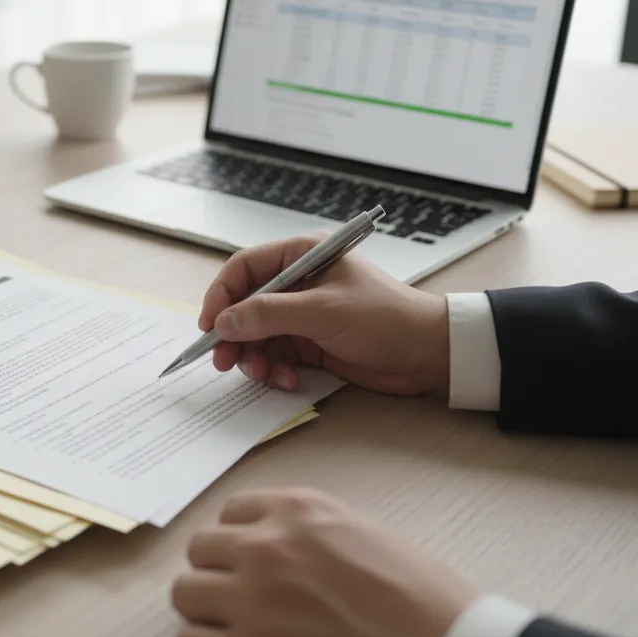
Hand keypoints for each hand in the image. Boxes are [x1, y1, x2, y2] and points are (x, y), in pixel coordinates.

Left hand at [172, 488, 476, 636]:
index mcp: (296, 509)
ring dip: (206, 610)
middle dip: (217, 573)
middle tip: (241, 599)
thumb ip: (305, 528)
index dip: (237, 541)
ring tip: (236, 628)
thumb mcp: (358, 529)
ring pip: (185, 593)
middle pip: (200, 550)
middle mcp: (266, 545)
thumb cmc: (418, 596)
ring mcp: (253, 598)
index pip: (229, 513)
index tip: (248, 562)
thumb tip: (267, 540)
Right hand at [198, 233, 449, 395]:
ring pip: (256, 335)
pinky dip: (275, 370)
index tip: (209, 326)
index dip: (221, 296)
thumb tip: (224, 322)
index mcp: (302, 255)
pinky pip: (275, 355)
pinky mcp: (309, 342)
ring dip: (254, 358)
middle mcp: (298, 282)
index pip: (244, 268)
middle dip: (234, 335)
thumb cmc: (385, 318)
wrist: (427, 353)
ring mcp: (302, 314)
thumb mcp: (323, 312)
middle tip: (224, 362)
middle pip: (245, 306)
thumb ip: (269, 315)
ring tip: (264, 375)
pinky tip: (288, 381)